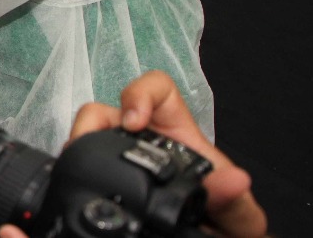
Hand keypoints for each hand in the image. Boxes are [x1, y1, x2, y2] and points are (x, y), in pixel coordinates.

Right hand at [0, 72, 266, 237]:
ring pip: (89, 131)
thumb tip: (236, 182)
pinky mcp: (107, 178)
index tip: (134, 121)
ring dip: (78, 140)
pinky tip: (78, 179)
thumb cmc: (225, 222)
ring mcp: (122, 157)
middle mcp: (145, 140)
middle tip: (88, 146)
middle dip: (92, 121)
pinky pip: (84, 159)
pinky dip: (75, 162)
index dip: (140, 93)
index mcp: (177, 135)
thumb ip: (236, 200)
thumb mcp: (238, 215)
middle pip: (108, 109)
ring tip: (74, 163)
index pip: (156, 90)